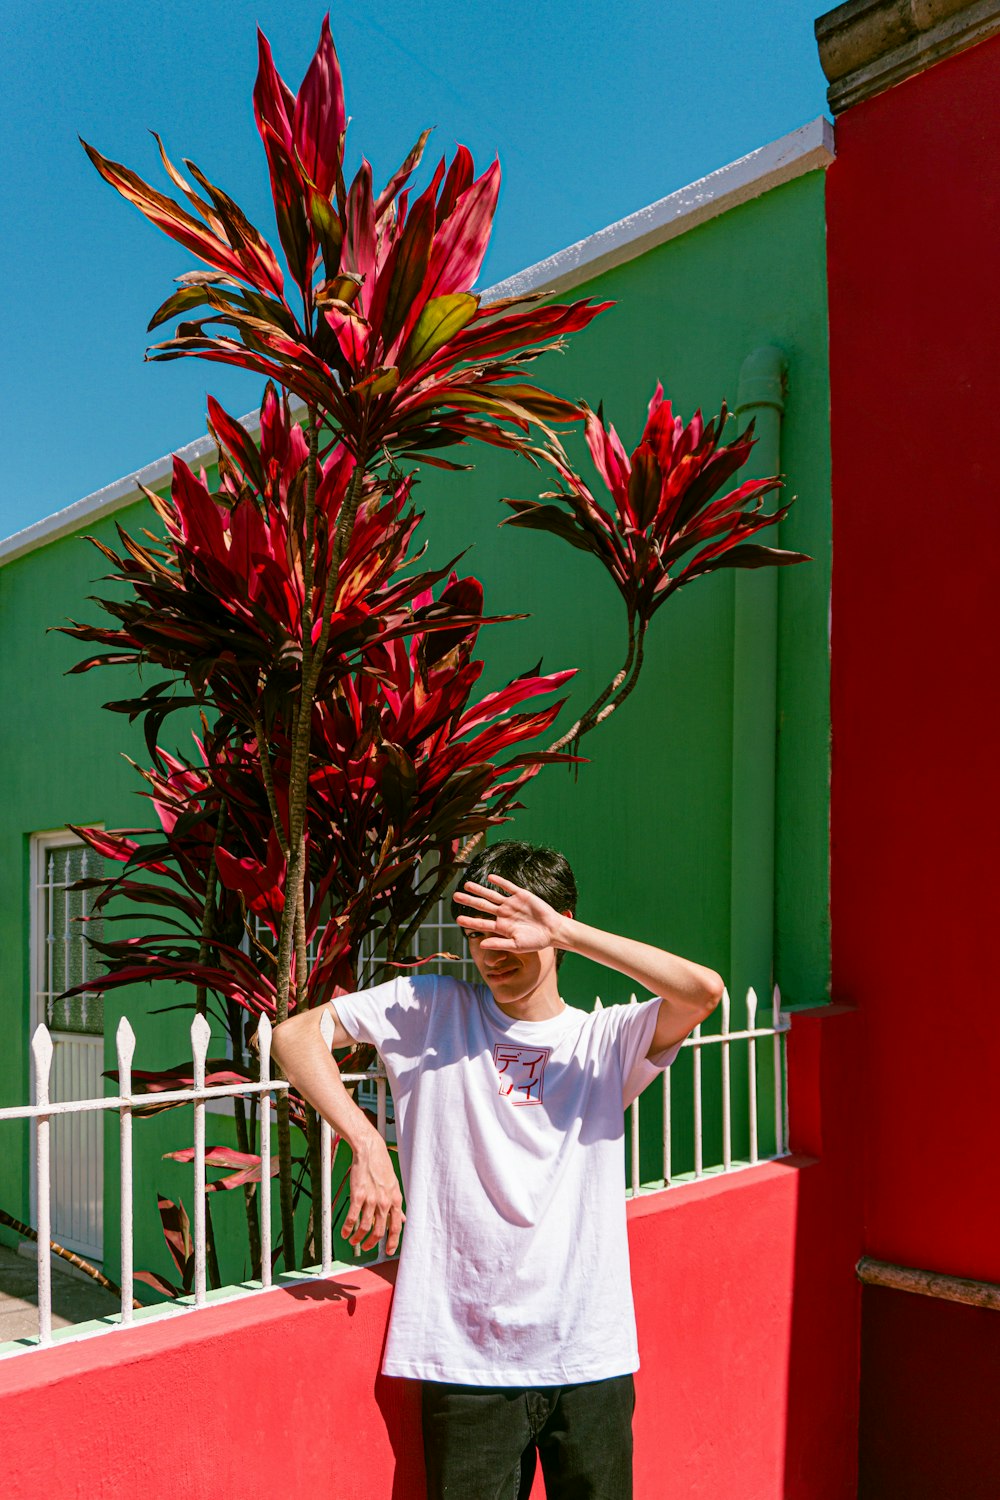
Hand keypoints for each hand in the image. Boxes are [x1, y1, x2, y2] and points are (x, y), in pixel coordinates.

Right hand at [342, 1131, 404, 1253]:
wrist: (370, 1151)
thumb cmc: (382, 1168)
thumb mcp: (394, 1186)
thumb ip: (397, 1205)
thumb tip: (403, 1219)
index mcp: (395, 1200)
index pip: (396, 1227)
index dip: (392, 1242)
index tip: (388, 1251)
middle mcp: (385, 1202)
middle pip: (379, 1231)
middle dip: (371, 1243)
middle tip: (365, 1247)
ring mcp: (371, 1200)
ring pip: (365, 1228)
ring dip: (358, 1239)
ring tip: (353, 1241)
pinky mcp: (358, 1196)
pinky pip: (352, 1218)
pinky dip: (347, 1229)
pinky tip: (344, 1234)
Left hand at [453, 874, 569, 952]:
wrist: (553, 930)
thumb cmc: (536, 941)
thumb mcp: (516, 945)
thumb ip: (499, 944)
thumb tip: (481, 945)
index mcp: (501, 927)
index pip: (482, 924)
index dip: (470, 921)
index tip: (457, 919)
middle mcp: (504, 914)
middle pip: (482, 906)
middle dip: (469, 901)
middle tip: (455, 896)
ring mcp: (511, 904)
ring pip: (492, 895)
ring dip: (479, 890)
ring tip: (466, 884)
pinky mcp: (521, 896)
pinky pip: (508, 887)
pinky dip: (500, 882)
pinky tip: (490, 878)